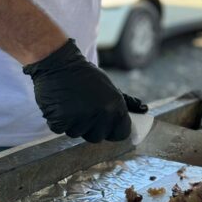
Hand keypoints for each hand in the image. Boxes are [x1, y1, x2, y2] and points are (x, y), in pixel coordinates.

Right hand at [23, 39, 143, 141]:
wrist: (60, 63)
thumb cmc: (86, 76)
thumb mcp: (110, 87)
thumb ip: (126, 102)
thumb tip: (144, 110)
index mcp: (116, 106)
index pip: (121, 134)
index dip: (113, 131)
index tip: (106, 126)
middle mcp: (101, 114)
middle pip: (98, 137)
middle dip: (90, 128)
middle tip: (83, 109)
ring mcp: (81, 118)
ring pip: (77, 134)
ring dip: (73, 123)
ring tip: (71, 104)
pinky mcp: (61, 120)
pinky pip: (60, 130)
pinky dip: (58, 120)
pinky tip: (60, 104)